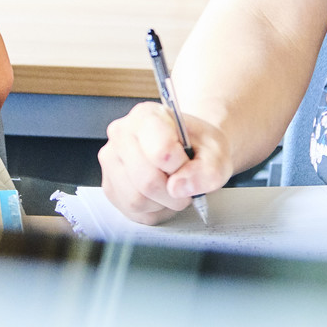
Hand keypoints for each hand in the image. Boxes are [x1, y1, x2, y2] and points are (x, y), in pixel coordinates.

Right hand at [99, 101, 233, 224]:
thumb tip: (178, 187)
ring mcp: (111, 161)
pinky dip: (153, 210)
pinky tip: (161, 195)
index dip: (182, 166)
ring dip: (163, 203)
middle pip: (147, 180)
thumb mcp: (216, 153)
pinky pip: (132, 210)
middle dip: (174, 192)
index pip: (161, 152)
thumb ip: (207, 170)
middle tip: (184, 181)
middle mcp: (121, 134)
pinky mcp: (110, 186)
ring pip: (137, 199)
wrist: (190, 150)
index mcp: (146, 116)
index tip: (188, 161)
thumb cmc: (198, 147)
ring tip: (172, 188)